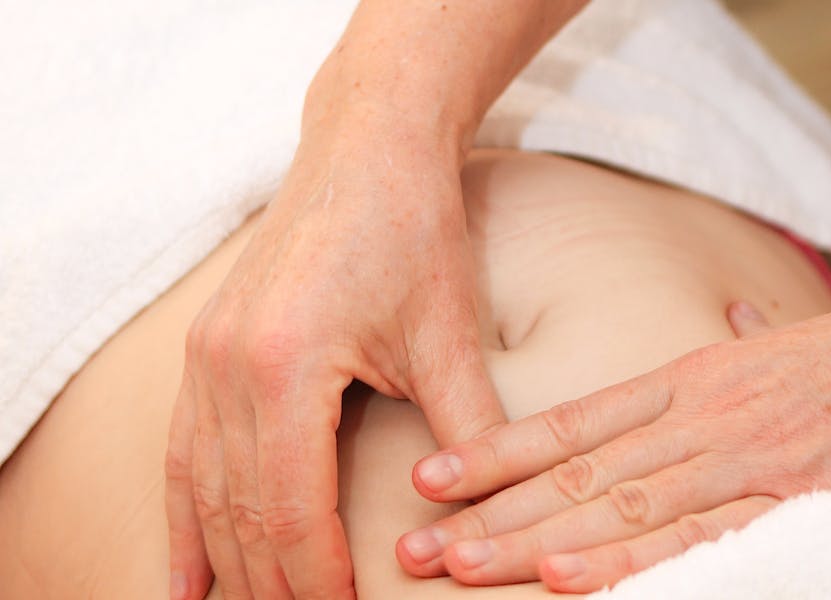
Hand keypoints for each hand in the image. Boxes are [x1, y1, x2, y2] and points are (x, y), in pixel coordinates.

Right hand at [164, 111, 505, 599]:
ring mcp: (205, 355)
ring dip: (226, 566)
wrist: (368, 148)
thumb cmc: (414, 232)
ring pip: (203, 490)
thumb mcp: (449, 336)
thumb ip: (468, 431)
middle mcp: (227, 366)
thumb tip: (483, 518)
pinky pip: (182, 452)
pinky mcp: (204, 348)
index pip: (291, 508)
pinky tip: (186, 578)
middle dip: (272, 586)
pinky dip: (184, 520)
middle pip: (240, 510)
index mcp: (287, 364)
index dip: (318, 579)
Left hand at [397, 266, 830, 592]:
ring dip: (534, 542)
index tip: (432, 478)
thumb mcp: (789, 342)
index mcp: (693, 380)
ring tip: (462, 566)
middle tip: (417, 544)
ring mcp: (747, 457)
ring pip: (620, 506)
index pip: (572, 423)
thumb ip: (746, 339)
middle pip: (577, 473)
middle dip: (491, 514)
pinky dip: (634, 563)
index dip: (495, 452)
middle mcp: (703, 416)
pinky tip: (571, 580)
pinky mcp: (800, 499)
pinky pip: (703, 540)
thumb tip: (728, 311)